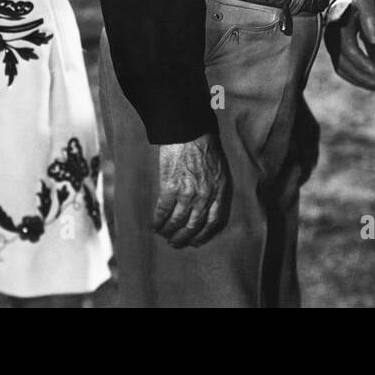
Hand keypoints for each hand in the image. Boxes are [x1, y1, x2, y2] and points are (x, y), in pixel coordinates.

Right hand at [153, 132, 230, 247]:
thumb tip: (207, 206)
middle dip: (184, 238)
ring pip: (178, 221)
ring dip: (169, 232)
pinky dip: (158, 221)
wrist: (189, 130)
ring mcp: (188, 192)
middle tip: (176, 243)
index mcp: (220, 190)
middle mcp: (206, 195)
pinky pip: (163, 211)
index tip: (196, 241)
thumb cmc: (205, 146)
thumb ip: (216, 188)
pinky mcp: (170, 187)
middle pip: (195, 226)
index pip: (215, 221)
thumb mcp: (220, 169)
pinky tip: (155, 225)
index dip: (204, 234)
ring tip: (164, 235)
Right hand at [324, 0, 374, 89]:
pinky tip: (368, 81)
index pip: (349, 48)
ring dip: (359, 78)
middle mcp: (331, 35)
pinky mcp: (332, 49)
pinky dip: (353, 77)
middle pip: (344, 62)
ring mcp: (329, 43)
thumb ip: (369, 19)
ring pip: (341, 67)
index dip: (363, 62)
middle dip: (363, 74)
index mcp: (339, 24)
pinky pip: (340, 68)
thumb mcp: (366, 2)